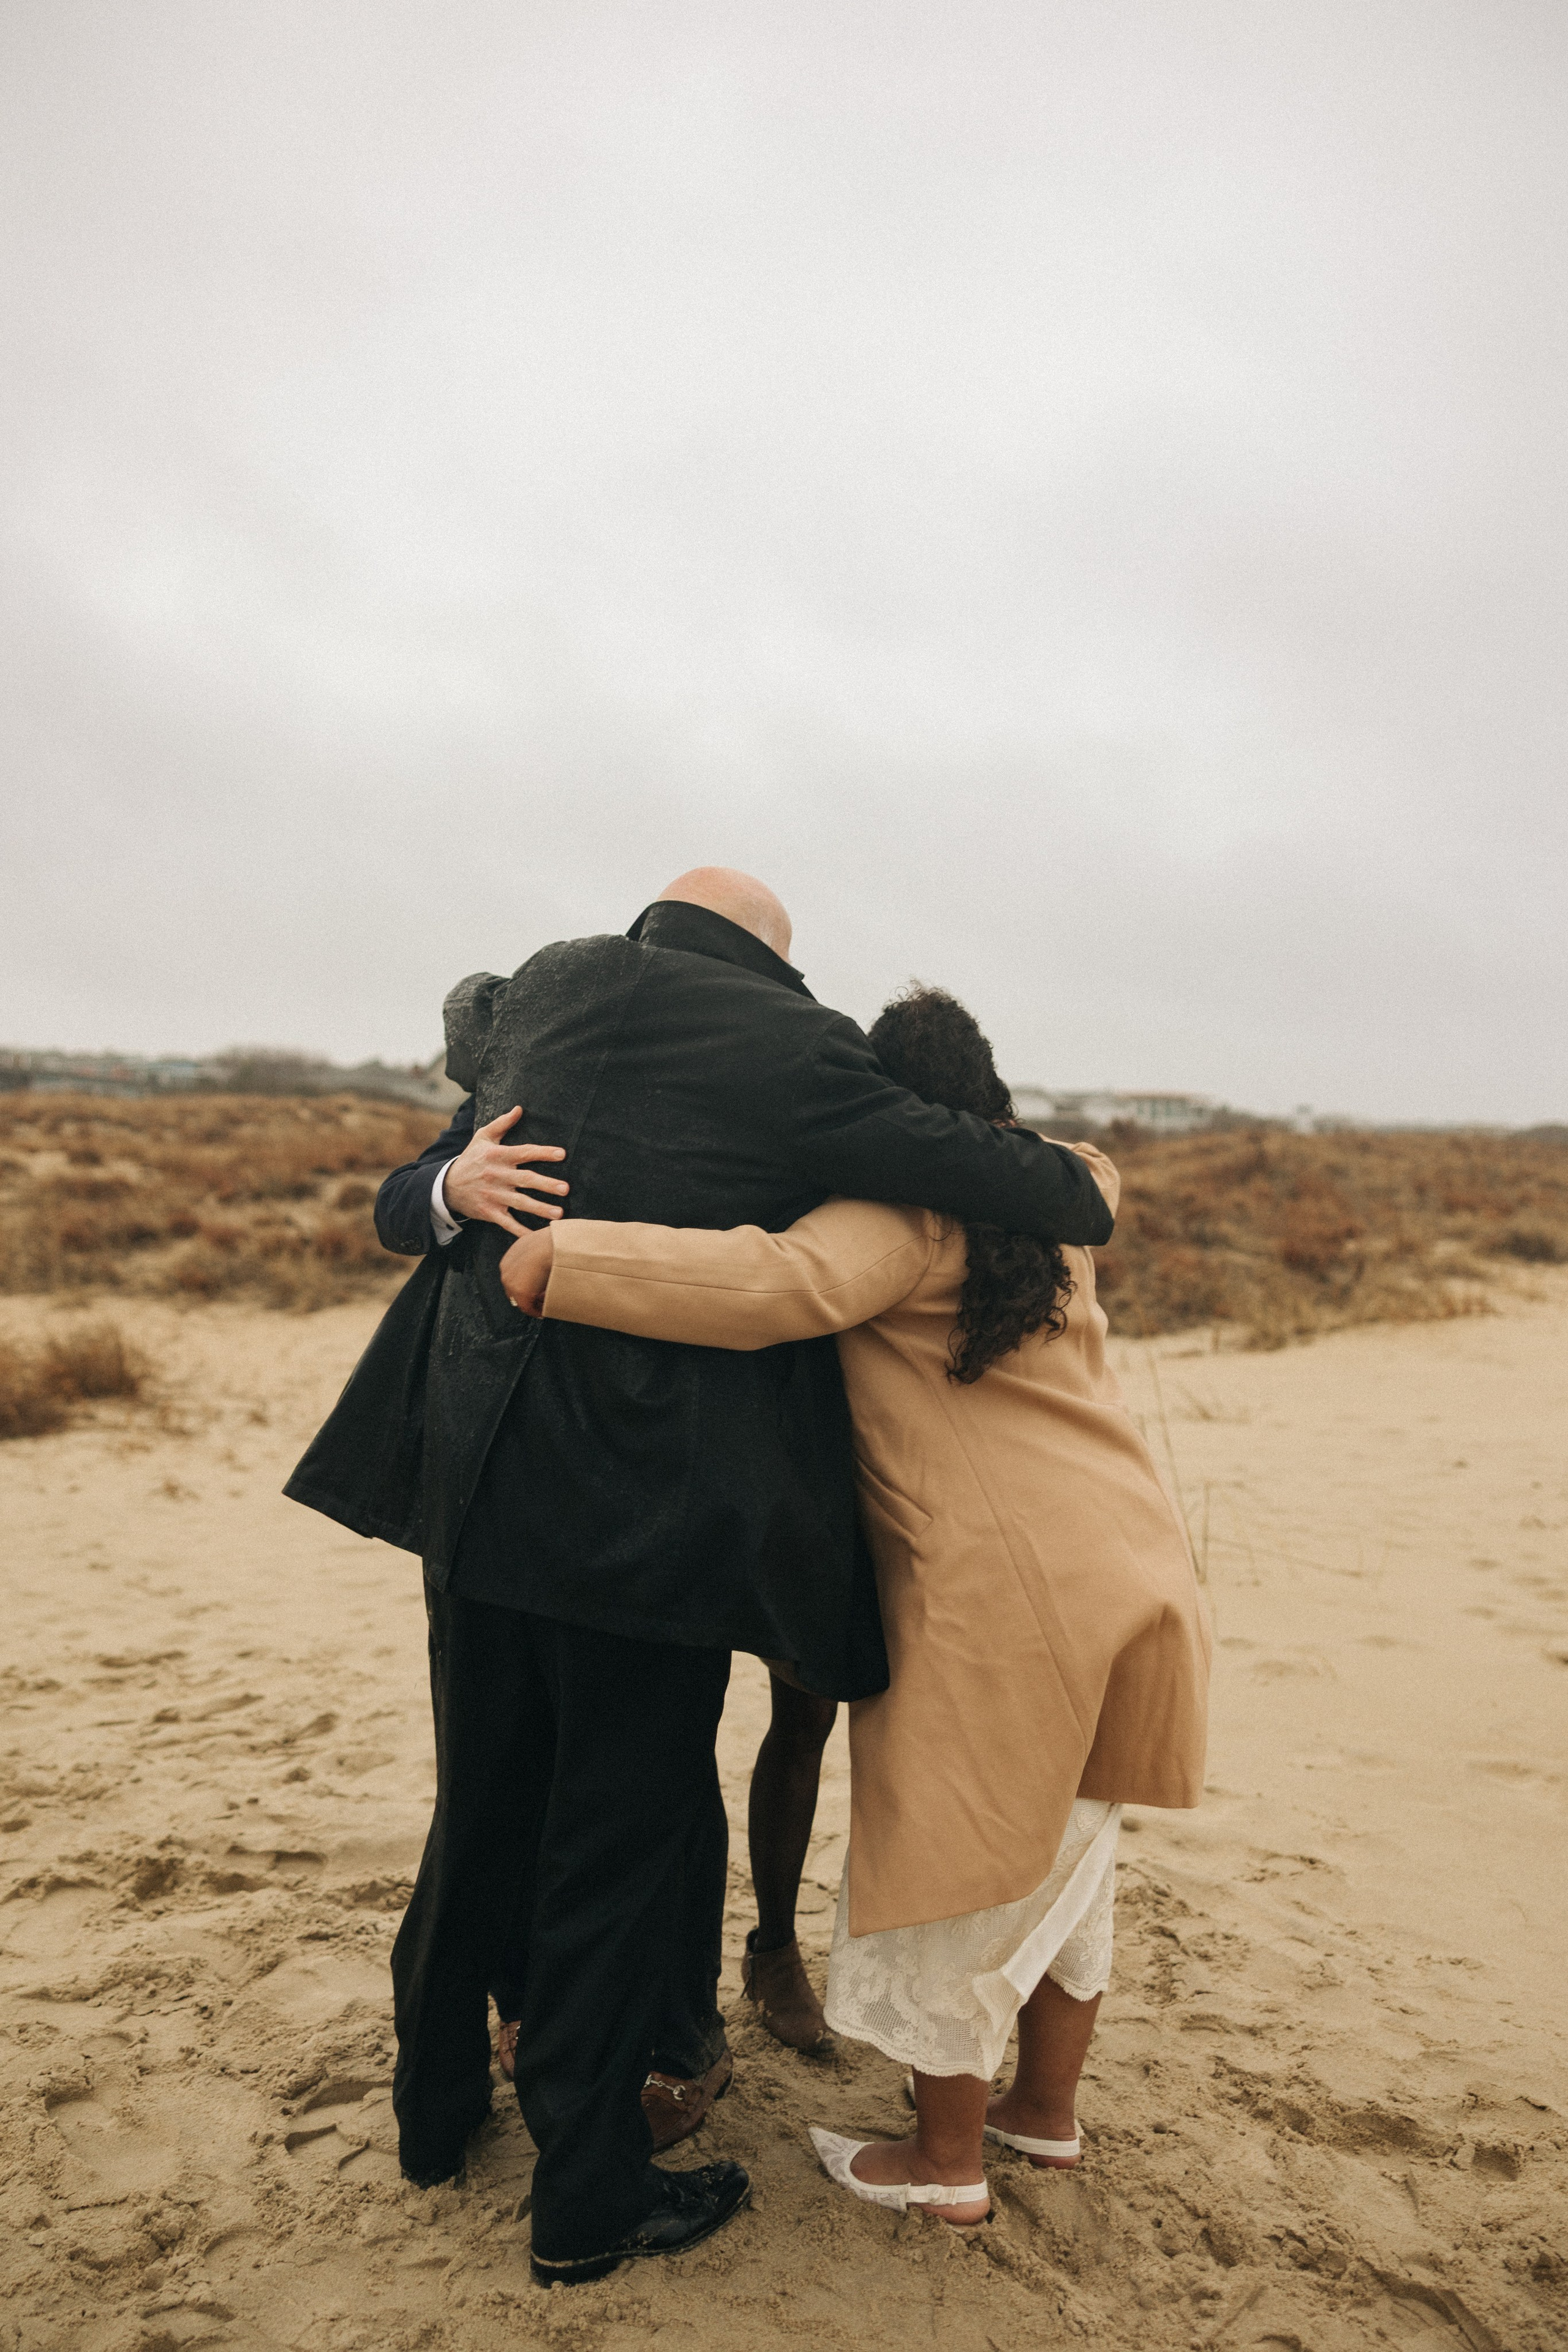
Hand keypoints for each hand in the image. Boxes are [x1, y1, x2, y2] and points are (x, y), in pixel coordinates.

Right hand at [443, 1107, 567, 1236]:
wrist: (446, 1186)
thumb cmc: (470, 1159)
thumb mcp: (482, 1138)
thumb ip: (502, 1123)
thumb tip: (519, 1108)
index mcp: (498, 1156)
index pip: (524, 1152)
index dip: (543, 1153)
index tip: (562, 1154)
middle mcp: (497, 1176)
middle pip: (525, 1180)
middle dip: (546, 1185)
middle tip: (565, 1189)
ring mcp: (493, 1196)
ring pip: (520, 1203)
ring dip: (540, 1209)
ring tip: (559, 1214)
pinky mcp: (489, 1212)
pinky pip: (508, 1224)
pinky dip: (521, 1232)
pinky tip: (536, 1237)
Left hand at [500, 1226, 554, 1314]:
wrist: (550, 1245)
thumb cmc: (549, 1243)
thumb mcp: (536, 1245)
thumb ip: (534, 1252)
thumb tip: (542, 1252)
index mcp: (508, 1260)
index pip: (514, 1279)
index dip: (526, 1286)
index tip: (535, 1291)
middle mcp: (506, 1273)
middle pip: (514, 1291)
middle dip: (528, 1296)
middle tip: (540, 1301)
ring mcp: (512, 1284)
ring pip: (521, 1300)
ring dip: (533, 1304)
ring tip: (545, 1306)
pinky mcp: (521, 1293)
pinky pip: (528, 1308)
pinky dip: (537, 1312)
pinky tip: (545, 1312)